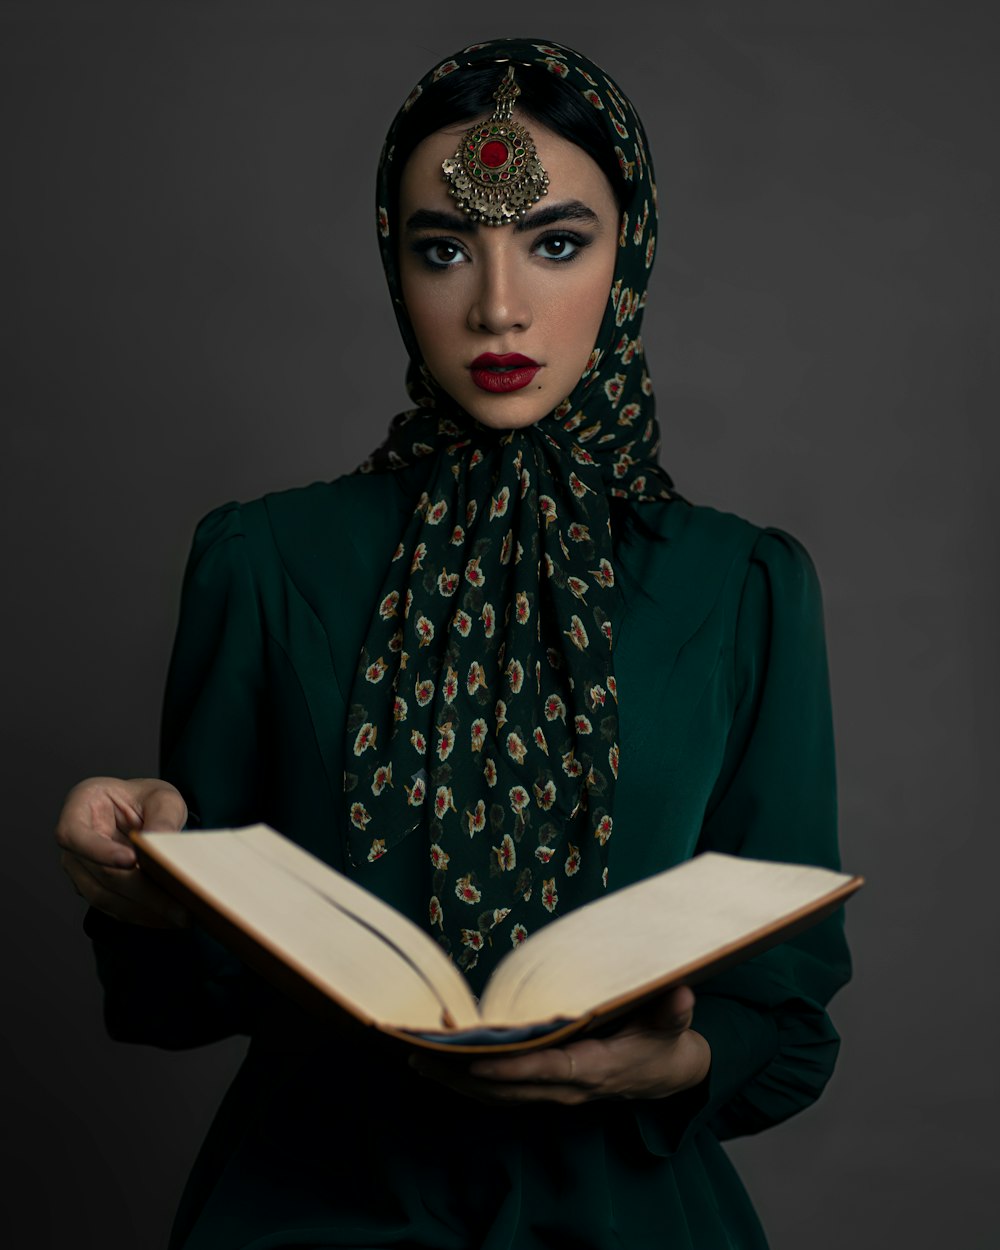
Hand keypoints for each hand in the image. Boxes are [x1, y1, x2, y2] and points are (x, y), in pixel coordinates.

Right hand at [55, 776, 190, 927]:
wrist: (144, 813)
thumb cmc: (147, 800)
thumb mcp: (162, 797)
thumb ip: (162, 817)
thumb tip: (161, 843)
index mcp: (81, 807)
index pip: (75, 834)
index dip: (100, 851)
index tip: (131, 860)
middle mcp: (73, 841)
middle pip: (100, 873)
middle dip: (141, 891)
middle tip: (178, 904)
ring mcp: (79, 868)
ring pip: (105, 897)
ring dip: (143, 910)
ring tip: (180, 915)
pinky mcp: (94, 888)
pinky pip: (114, 907)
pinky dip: (141, 915)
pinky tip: (169, 917)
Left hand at [410, 985, 710, 1104]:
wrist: (666, 1076)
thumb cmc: (663, 1043)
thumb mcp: (673, 1025)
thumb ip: (672, 1011)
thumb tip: (679, 992)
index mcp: (595, 1068)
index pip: (548, 1069)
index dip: (512, 1068)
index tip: (476, 1059)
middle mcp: (568, 1088)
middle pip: (508, 1087)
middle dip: (464, 1073)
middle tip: (422, 1053)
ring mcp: (554, 1094)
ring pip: (497, 1094)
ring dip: (456, 1080)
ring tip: (417, 1059)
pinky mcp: (544, 1092)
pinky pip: (500, 1094)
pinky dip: (467, 1083)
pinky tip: (439, 1067)